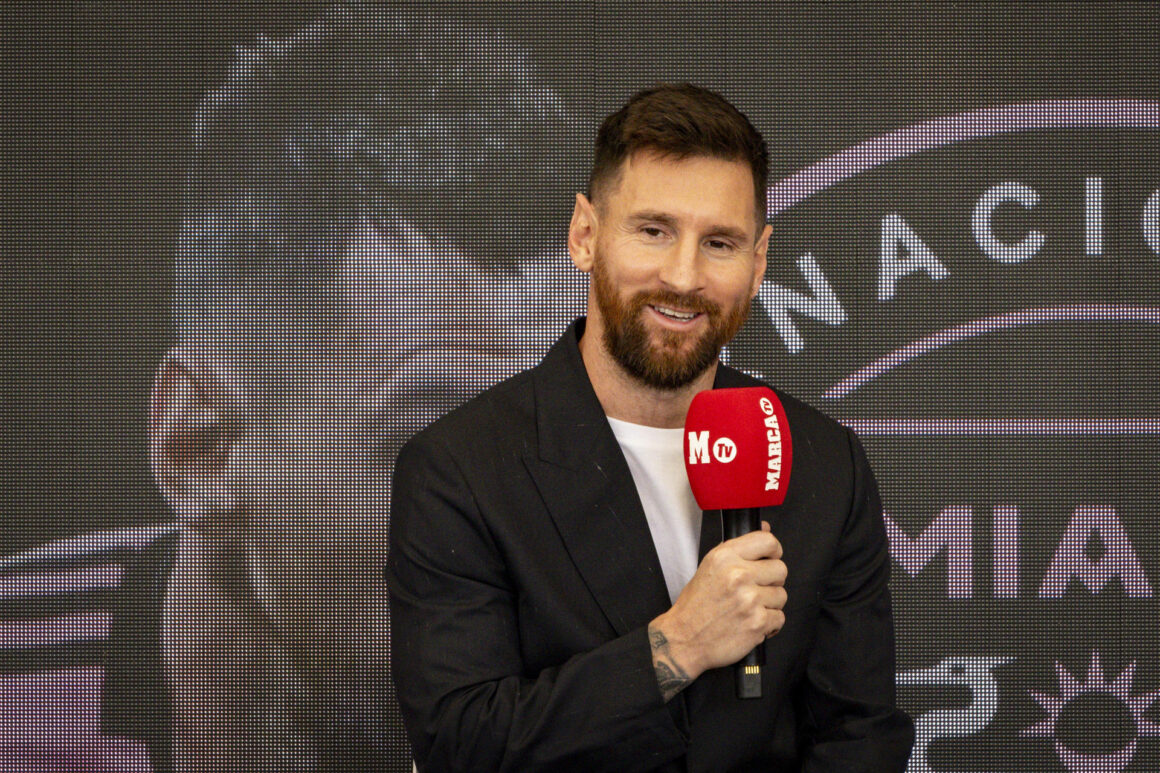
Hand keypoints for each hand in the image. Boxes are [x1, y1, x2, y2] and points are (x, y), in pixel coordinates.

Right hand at [648, 522, 786, 698]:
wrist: (684, 639)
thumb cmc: (696, 605)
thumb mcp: (710, 567)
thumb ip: (739, 549)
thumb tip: (766, 528)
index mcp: (725, 557)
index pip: (768, 542)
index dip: (773, 551)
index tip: (770, 559)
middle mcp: (738, 575)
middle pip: (781, 569)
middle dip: (771, 581)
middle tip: (755, 589)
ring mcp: (749, 599)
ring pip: (781, 595)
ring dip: (769, 604)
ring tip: (749, 609)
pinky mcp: (758, 623)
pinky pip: (779, 618)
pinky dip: (769, 624)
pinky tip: (751, 623)